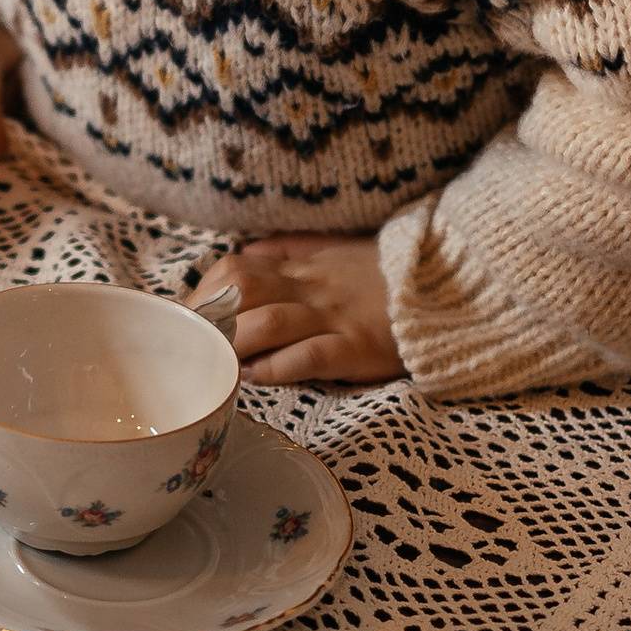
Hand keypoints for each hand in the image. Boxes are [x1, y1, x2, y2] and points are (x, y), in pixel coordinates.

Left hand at [195, 234, 406, 386]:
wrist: (448, 289)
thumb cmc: (386, 278)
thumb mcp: (335, 253)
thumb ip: (289, 252)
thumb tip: (244, 252)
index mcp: (304, 267)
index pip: (237, 268)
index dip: (203, 291)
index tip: (182, 317)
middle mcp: (313, 289)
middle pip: (242, 290)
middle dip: (206, 317)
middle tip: (184, 345)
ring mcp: (335, 318)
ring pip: (269, 322)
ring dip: (233, 342)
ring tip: (210, 364)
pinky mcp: (357, 347)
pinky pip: (310, 355)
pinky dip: (276, 367)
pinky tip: (254, 378)